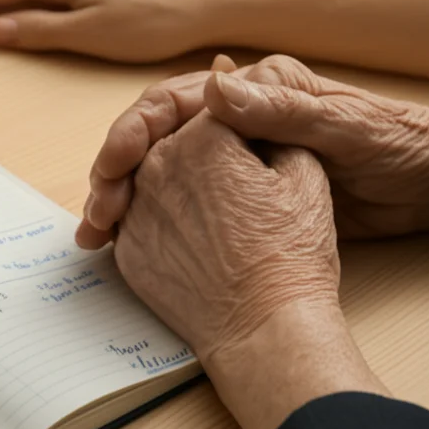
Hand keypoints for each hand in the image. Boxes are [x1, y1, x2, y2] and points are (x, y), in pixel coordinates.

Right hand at [76, 55, 428, 246]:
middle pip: (151, 139)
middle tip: (97, 211)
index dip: (133, 131)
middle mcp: (233, 119)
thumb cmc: (400, 145)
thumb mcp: (344, 125)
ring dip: (122, 200)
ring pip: (157, 174)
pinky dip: (147, 222)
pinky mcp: (237, 194)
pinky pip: (178, 204)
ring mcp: (231, 159)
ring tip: (97, 231)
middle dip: (114, 172)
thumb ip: (281, 106)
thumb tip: (213, 82)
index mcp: (253, 90)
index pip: (170, 102)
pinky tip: (127, 242)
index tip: (114, 165)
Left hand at [115, 111, 339, 359]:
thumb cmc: (290, 253)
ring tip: (210, 215)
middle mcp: (155, 166)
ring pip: (148, 180)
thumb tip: (243, 102)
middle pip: (173, 142)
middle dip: (199, 157)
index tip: (252, 153)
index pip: (213, 113)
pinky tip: (188, 239)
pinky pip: (135, 221)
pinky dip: (158, 223)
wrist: (262, 325)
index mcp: (200, 137)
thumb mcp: (303, 171)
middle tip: (231, 187)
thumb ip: (269, 126)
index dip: (238, 131)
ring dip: (172, 187)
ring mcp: (133, 210)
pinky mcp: (125, 249)